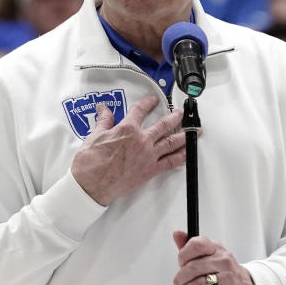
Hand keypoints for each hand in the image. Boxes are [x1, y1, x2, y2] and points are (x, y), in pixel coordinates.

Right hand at [70, 95, 184, 205]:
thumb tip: (104, 110)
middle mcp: (141, 141)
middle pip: (163, 125)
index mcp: (127, 129)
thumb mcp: (95, 136)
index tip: (152, 100)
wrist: (91, 184)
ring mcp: (147, 156)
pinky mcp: (150, 171)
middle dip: (175, 117)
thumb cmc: (91, 163)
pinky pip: (170, 162)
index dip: (148, 103)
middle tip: (181, 113)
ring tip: (194, 131)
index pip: (140, 111)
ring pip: (171, 142)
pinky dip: (181, 157)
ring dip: (184, 135)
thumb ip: (104, 121)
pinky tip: (187, 153)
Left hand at [172, 231, 256, 284]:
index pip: (197, 245)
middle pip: (194, 267)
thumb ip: (190, 245)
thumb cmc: (223, 271)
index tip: (179, 265)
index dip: (183, 255)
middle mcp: (223, 260)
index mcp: (216, 248)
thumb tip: (176, 233)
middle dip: (179, 280)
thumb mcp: (209, 255)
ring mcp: (228, 277)